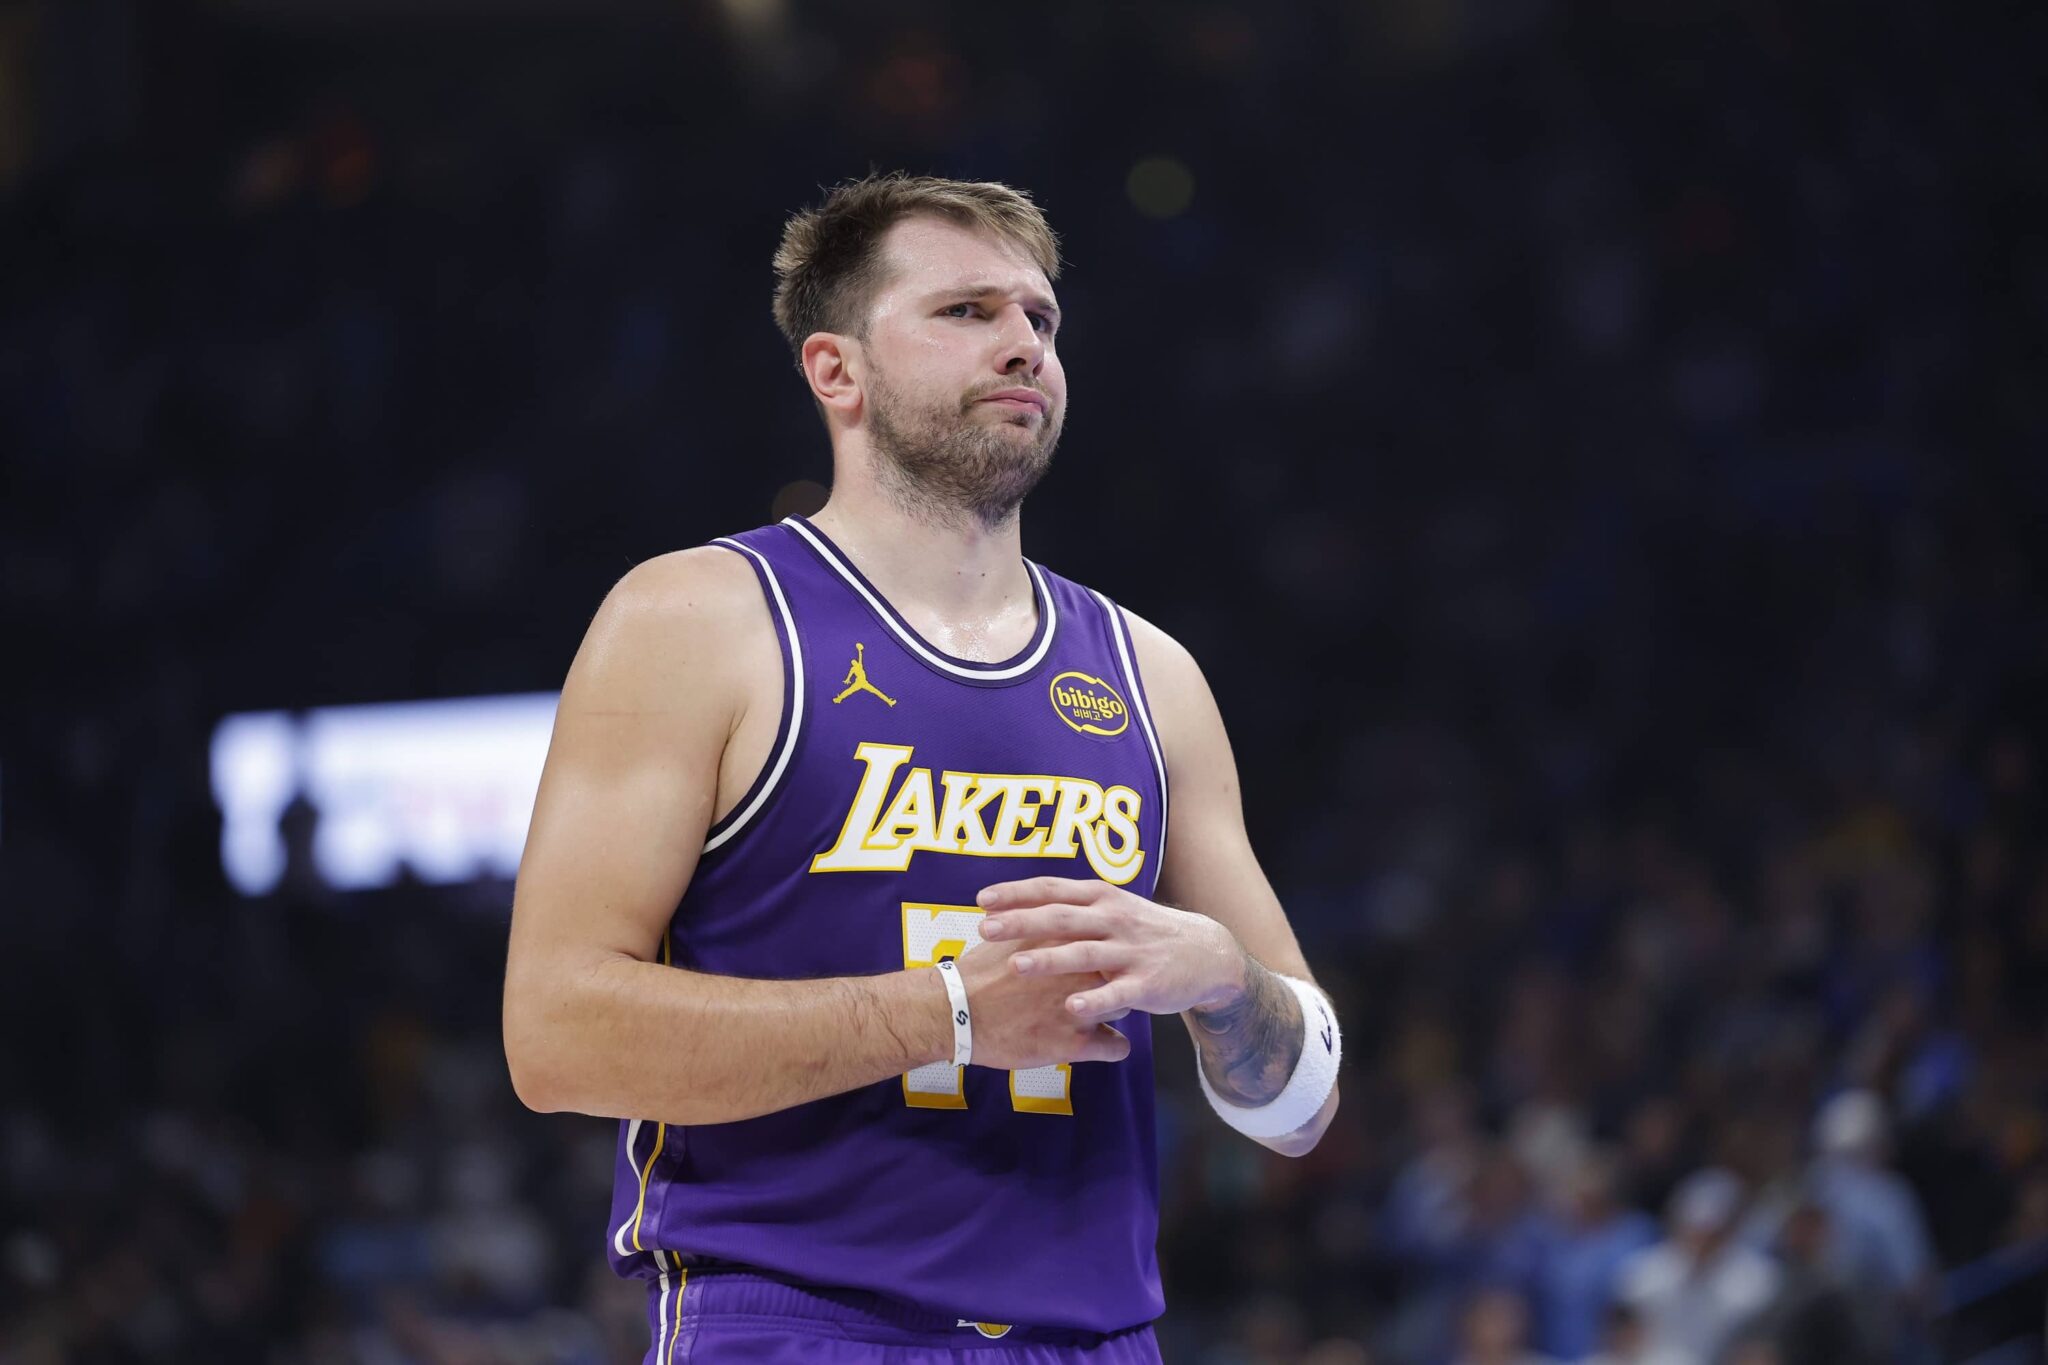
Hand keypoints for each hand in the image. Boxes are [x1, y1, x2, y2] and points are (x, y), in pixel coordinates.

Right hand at [952, 931, 1131, 1068]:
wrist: (956, 1012)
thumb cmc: (979, 973)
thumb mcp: (1010, 932)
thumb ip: (1036, 923)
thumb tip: (1039, 914)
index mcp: (1069, 940)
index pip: (1106, 940)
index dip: (1101, 950)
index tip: (1095, 959)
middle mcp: (1084, 971)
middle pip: (1120, 971)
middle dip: (1111, 979)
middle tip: (1095, 987)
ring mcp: (1083, 1008)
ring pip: (1124, 1007)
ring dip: (1111, 1010)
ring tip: (1095, 1015)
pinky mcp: (1077, 1044)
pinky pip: (1117, 1047)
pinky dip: (1112, 1047)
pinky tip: (1103, 1045)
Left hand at [976, 877, 1247, 1024]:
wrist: (1206, 953)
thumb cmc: (1145, 932)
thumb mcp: (1113, 909)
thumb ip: (1073, 907)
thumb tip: (1019, 906)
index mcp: (1101, 898)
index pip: (1052, 890)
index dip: (1016, 894)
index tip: (982, 900)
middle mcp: (1113, 919)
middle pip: (1061, 918)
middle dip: (1021, 922)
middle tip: (985, 929)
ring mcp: (1131, 951)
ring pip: (1084, 953)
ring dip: (1050, 959)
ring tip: (1017, 966)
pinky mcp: (1147, 983)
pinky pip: (1117, 992)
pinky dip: (1094, 999)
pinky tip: (1071, 1007)